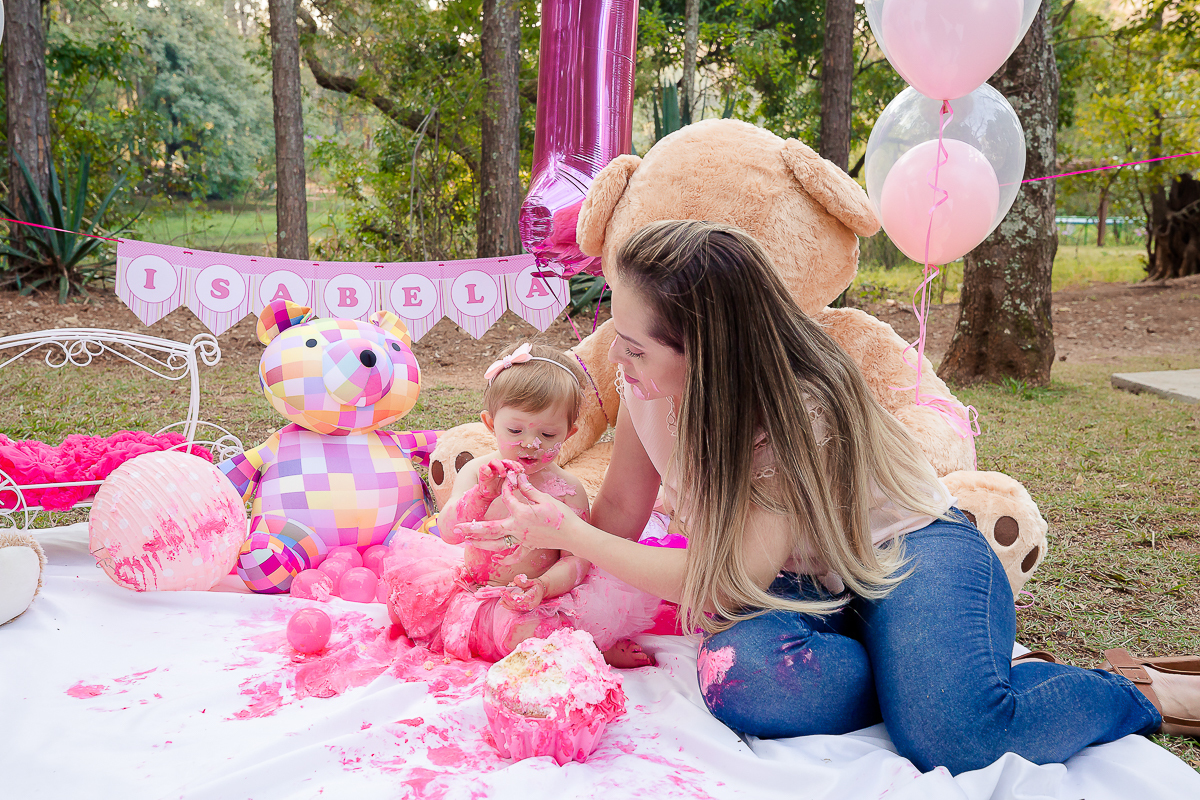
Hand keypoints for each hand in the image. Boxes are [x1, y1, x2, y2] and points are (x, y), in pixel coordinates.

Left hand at [454, 474, 576, 551]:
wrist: (572, 535)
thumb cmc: (560, 515)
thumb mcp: (544, 499)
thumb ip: (528, 489)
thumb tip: (517, 477)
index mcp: (521, 514)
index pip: (507, 498)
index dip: (507, 488)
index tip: (509, 480)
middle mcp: (518, 528)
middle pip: (490, 529)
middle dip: (473, 528)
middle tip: (458, 528)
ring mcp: (522, 539)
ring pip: (497, 543)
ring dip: (481, 543)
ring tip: (468, 541)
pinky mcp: (528, 546)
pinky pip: (515, 554)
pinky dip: (505, 557)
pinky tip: (496, 557)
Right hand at [477, 458, 518, 498]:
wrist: (488, 495)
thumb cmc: (498, 488)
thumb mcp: (509, 485)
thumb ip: (516, 480)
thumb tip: (526, 477)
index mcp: (504, 468)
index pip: (511, 463)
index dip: (517, 465)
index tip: (522, 470)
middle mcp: (497, 466)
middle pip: (504, 460)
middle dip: (511, 464)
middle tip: (516, 471)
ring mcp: (489, 468)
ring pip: (494, 461)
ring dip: (500, 467)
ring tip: (504, 475)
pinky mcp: (482, 472)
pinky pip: (483, 467)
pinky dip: (487, 470)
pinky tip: (491, 475)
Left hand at [500, 574, 545, 611]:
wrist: (540, 592)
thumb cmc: (536, 586)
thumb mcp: (532, 581)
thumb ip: (524, 581)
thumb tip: (516, 579)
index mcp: (535, 596)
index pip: (526, 598)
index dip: (518, 597)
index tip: (511, 594)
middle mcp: (531, 604)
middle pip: (519, 603)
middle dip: (509, 598)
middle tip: (503, 592)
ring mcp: (527, 608)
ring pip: (516, 607)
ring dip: (507, 601)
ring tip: (501, 594)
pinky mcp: (523, 609)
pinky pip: (514, 609)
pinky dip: (507, 605)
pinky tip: (502, 602)